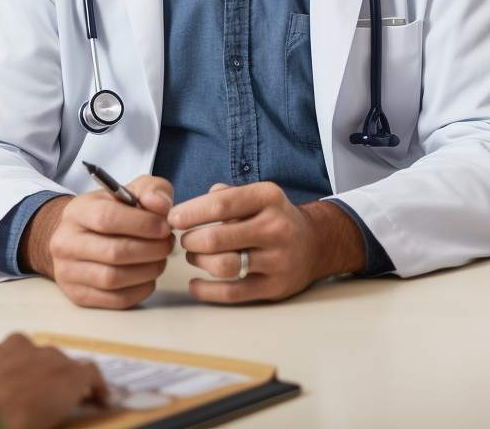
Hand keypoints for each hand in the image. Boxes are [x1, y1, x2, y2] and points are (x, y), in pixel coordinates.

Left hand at [0, 333, 106, 428]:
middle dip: (59, 382)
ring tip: (19, 397)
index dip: (96, 386)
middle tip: (53, 404)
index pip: (91, 373)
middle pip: (59, 364)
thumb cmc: (6, 421)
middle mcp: (42, 356)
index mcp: (64, 378)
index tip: (98, 396)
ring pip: (29, 355)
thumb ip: (53, 416)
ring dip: (30, 372)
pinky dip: (3, 370)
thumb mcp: (43, 425)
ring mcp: (12, 349)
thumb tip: (49, 415)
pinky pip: (1, 357)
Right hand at [19, 176, 174, 308]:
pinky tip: (149, 276)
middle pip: (113, 252)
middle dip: (151, 249)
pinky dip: (141, 289)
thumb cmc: (107, 213)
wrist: (78, 237)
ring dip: (148, 270)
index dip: (143, 224)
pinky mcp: (78, 295)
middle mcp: (66, 243)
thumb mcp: (127, 192)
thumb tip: (161, 206)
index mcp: (77, 212)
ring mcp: (68, 272)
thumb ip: (150, 190)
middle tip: (168, 244)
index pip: (108, 218)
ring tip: (161, 259)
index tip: (165, 226)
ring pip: (114, 279)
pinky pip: (116, 300)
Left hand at [168, 182, 366, 302]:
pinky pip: (232, 293)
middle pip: (216, 238)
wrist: (316, 243)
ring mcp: (277, 260)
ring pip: (222, 266)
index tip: (173, 218)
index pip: (220, 205)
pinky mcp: (275, 287)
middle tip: (184, 240)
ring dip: (198, 262)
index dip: (190, 212)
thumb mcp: (257, 195)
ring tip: (193, 257)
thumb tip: (189, 207)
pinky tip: (195, 284)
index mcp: (267, 198)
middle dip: (190, 240)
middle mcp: (275, 228)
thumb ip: (225, 195)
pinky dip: (206, 290)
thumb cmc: (275, 217)